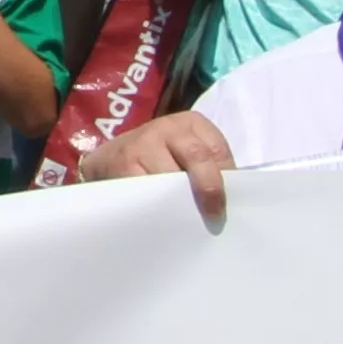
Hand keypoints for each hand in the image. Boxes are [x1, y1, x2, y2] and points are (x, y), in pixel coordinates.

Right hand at [76, 110, 238, 217]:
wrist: (109, 158)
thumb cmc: (159, 158)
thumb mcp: (187, 152)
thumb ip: (210, 168)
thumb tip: (234, 200)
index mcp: (191, 123)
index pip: (218, 151)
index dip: (226, 180)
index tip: (227, 205)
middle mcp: (167, 127)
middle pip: (197, 157)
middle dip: (209, 189)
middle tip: (214, 218)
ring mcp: (143, 143)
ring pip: (172, 177)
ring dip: (182, 202)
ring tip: (188, 220)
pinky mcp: (123, 164)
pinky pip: (148, 192)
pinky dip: (159, 207)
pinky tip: (164, 219)